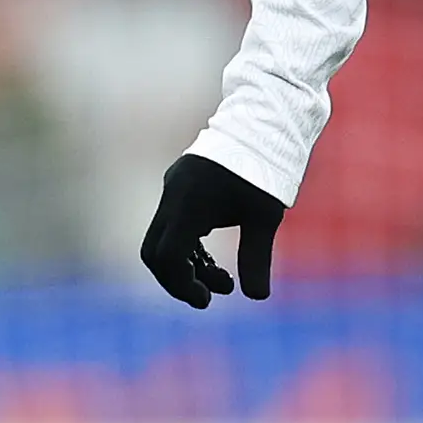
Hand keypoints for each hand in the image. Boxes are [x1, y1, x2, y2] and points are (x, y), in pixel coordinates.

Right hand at [141, 153, 285, 308]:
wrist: (263, 122)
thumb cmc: (266, 169)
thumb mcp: (265, 217)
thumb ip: (256, 257)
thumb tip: (257, 298)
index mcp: (189, 203)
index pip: (167, 256)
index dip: (181, 285)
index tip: (207, 300)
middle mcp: (173, 194)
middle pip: (156, 251)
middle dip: (179, 279)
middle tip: (208, 297)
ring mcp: (174, 188)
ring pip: (166, 238)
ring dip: (189, 264)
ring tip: (225, 282)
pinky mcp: (182, 185)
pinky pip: (174, 223)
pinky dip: (189, 246)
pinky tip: (215, 261)